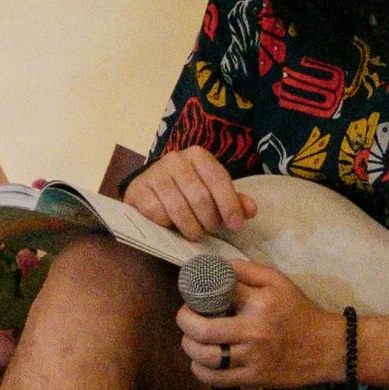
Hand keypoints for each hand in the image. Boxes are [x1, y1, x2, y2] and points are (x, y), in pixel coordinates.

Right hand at [124, 146, 255, 240]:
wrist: (150, 187)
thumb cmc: (187, 190)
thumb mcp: (212, 191)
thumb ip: (233, 200)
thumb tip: (250, 210)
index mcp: (198, 155)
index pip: (218, 180)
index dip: (229, 204)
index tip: (236, 224)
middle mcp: (175, 159)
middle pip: (200, 197)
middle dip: (209, 220)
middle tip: (210, 231)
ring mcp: (154, 173)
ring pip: (179, 208)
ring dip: (191, 228)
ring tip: (195, 233)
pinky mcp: (138, 190)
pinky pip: (157, 214)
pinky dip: (168, 226)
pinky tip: (171, 226)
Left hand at [174, 260, 335, 388]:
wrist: (328, 347)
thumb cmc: (300, 311)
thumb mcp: (278, 282)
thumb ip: (246, 271)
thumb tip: (215, 266)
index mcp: (259, 304)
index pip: (217, 292)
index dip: (198, 291)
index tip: (193, 293)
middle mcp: (254, 332)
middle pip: (203, 330)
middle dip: (185, 321)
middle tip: (185, 316)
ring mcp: (253, 358)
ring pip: (206, 357)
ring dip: (190, 346)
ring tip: (191, 339)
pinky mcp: (254, 378)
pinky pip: (217, 379)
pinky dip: (201, 370)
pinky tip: (200, 361)